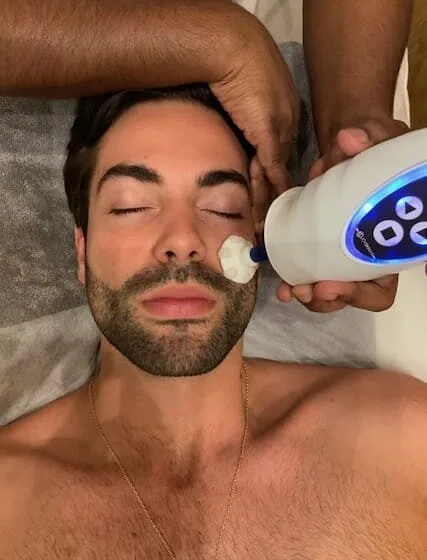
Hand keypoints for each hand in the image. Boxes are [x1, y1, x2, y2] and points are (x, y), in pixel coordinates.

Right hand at [209, 8, 299, 220]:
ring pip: (276, 175)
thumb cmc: (234, 68)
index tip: (270, 197)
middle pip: (280, 168)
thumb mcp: (244, 101)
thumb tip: (238, 139)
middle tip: (270, 221)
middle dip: (274, 195)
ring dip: (269, 201)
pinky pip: (271, 172)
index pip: (278, 154)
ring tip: (265, 225)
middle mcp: (287, 125)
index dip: (274, 177)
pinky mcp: (269, 136)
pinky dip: (268, 194)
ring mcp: (280, 131)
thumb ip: (246, 122)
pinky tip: (267, 212)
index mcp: (283, 115)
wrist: (232, 51)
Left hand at [277, 117, 408, 312]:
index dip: (361, 293)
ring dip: (307, 294)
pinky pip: (306, 274)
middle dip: (327, 297)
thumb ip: (371, 140)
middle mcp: (367, 258)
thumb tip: (348, 139)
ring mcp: (340, 257)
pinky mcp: (316, 249)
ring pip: (326, 291)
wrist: (350, 147)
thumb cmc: (376, 148)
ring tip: (290, 289)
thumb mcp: (381, 139)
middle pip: (350, 296)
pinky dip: (293, 281)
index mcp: (390, 246)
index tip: (332, 283)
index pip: (381, 287)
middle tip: (306, 290)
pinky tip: (281, 283)